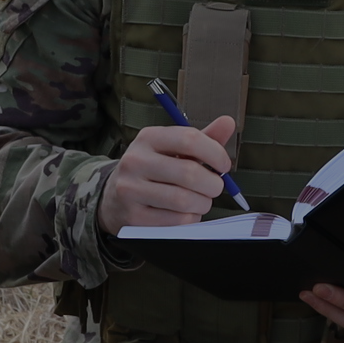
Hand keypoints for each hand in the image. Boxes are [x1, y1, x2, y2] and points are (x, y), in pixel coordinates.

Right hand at [98, 116, 237, 232]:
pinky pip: (176, 221)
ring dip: (203, 203)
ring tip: (201, 200)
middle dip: (213, 184)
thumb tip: (228, 122)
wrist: (115, 198)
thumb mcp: (174, 149)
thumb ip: (202, 138)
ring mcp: (131, 190)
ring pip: (184, 200)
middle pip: (190, 173)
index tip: (224, 165)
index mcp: (148, 137)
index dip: (215, 153)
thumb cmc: (154, 170)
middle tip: (215, 187)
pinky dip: (190, 218)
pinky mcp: (133, 217)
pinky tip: (186, 212)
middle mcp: (135, 161)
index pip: (190, 139)